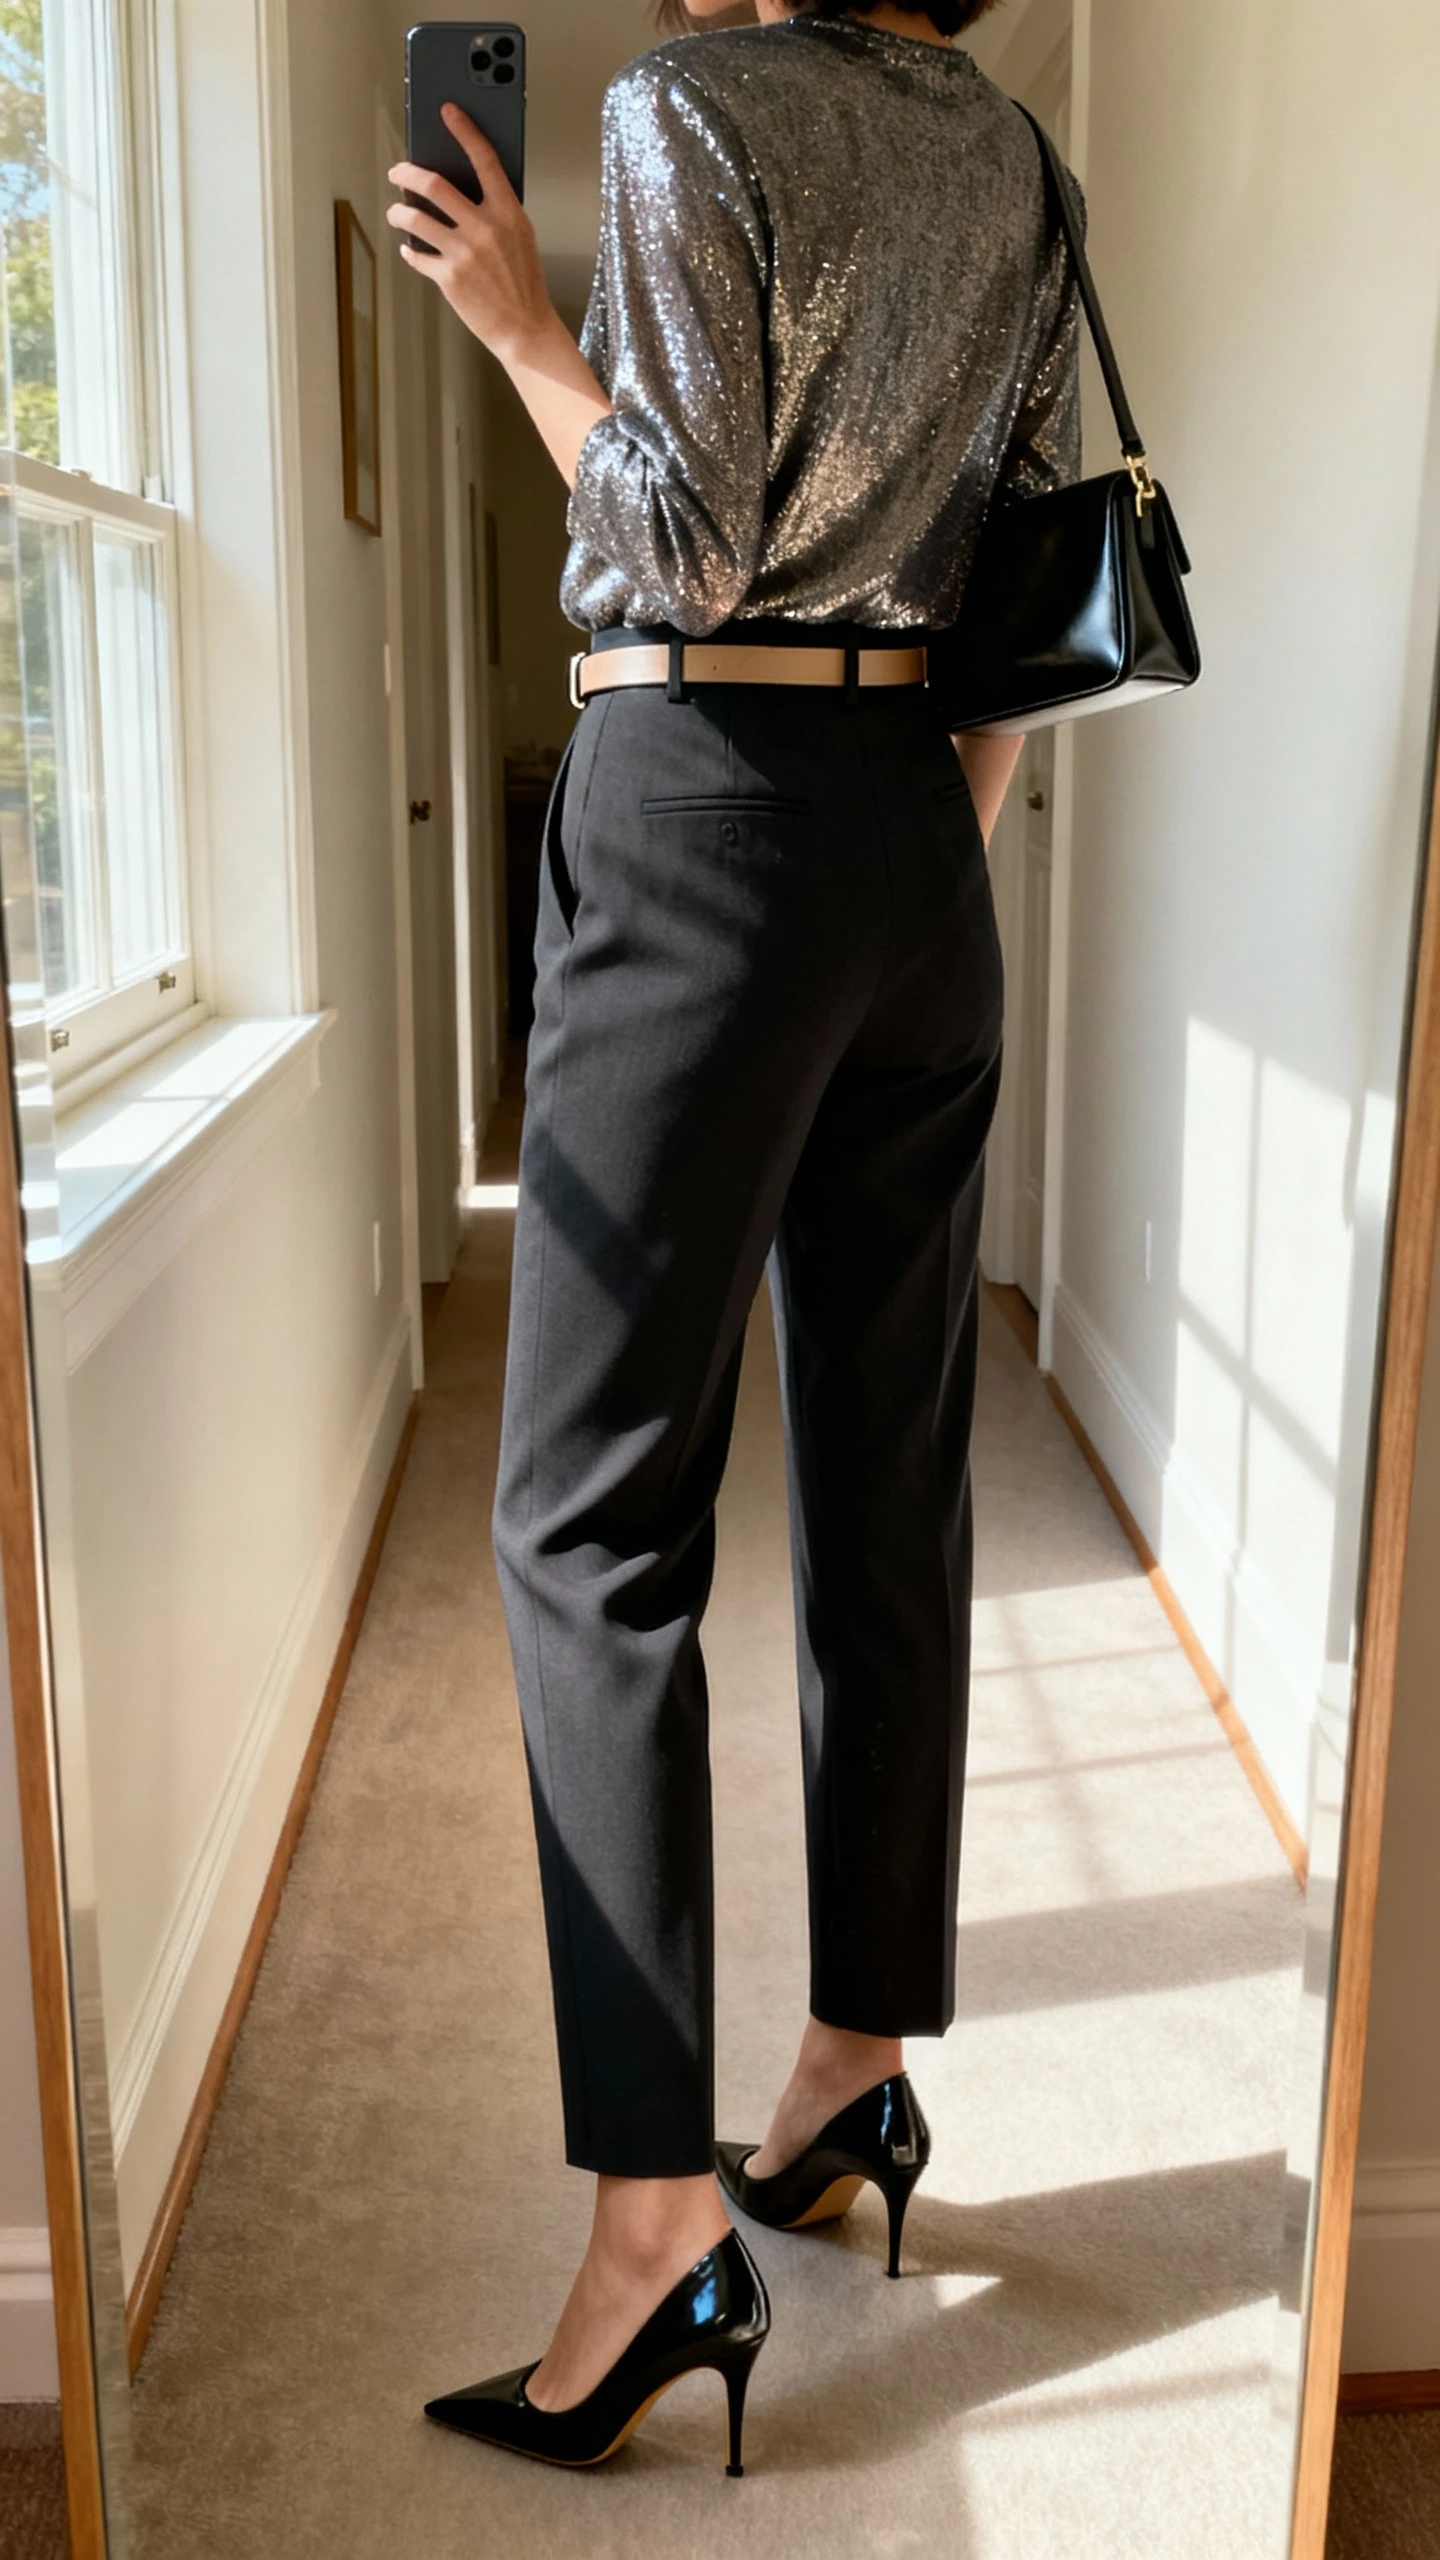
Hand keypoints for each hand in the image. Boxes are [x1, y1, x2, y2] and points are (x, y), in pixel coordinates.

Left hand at [387, 105, 551, 364]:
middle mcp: (484, 228)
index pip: (483, 159)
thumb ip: (497, 210)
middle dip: (407, 173)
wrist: (524, 328)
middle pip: (434, 185)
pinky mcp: (448, 278)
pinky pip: (416, 255)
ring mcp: (464, 253)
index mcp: (507, 212)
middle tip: (397, 172)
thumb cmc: (524, 283)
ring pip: (415, 218)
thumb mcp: (521, 237)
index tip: (447, 111)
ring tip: (397, 212)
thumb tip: (464, 187)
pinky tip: (410, 249)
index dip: (464, 130)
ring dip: (399, 212)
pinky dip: (409, 251)